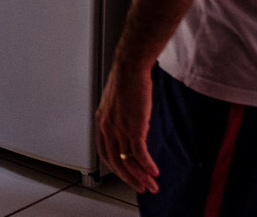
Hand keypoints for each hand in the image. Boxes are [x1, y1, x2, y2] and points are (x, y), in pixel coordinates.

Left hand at [95, 63, 158, 192]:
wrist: (130, 68)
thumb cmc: (126, 81)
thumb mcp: (117, 104)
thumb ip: (119, 120)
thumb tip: (130, 131)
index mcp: (101, 123)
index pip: (105, 154)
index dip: (117, 169)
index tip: (127, 176)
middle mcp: (107, 128)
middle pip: (117, 162)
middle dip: (130, 178)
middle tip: (141, 187)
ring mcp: (119, 128)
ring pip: (128, 161)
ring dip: (141, 176)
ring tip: (152, 185)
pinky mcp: (133, 127)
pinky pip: (139, 153)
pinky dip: (147, 165)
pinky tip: (154, 172)